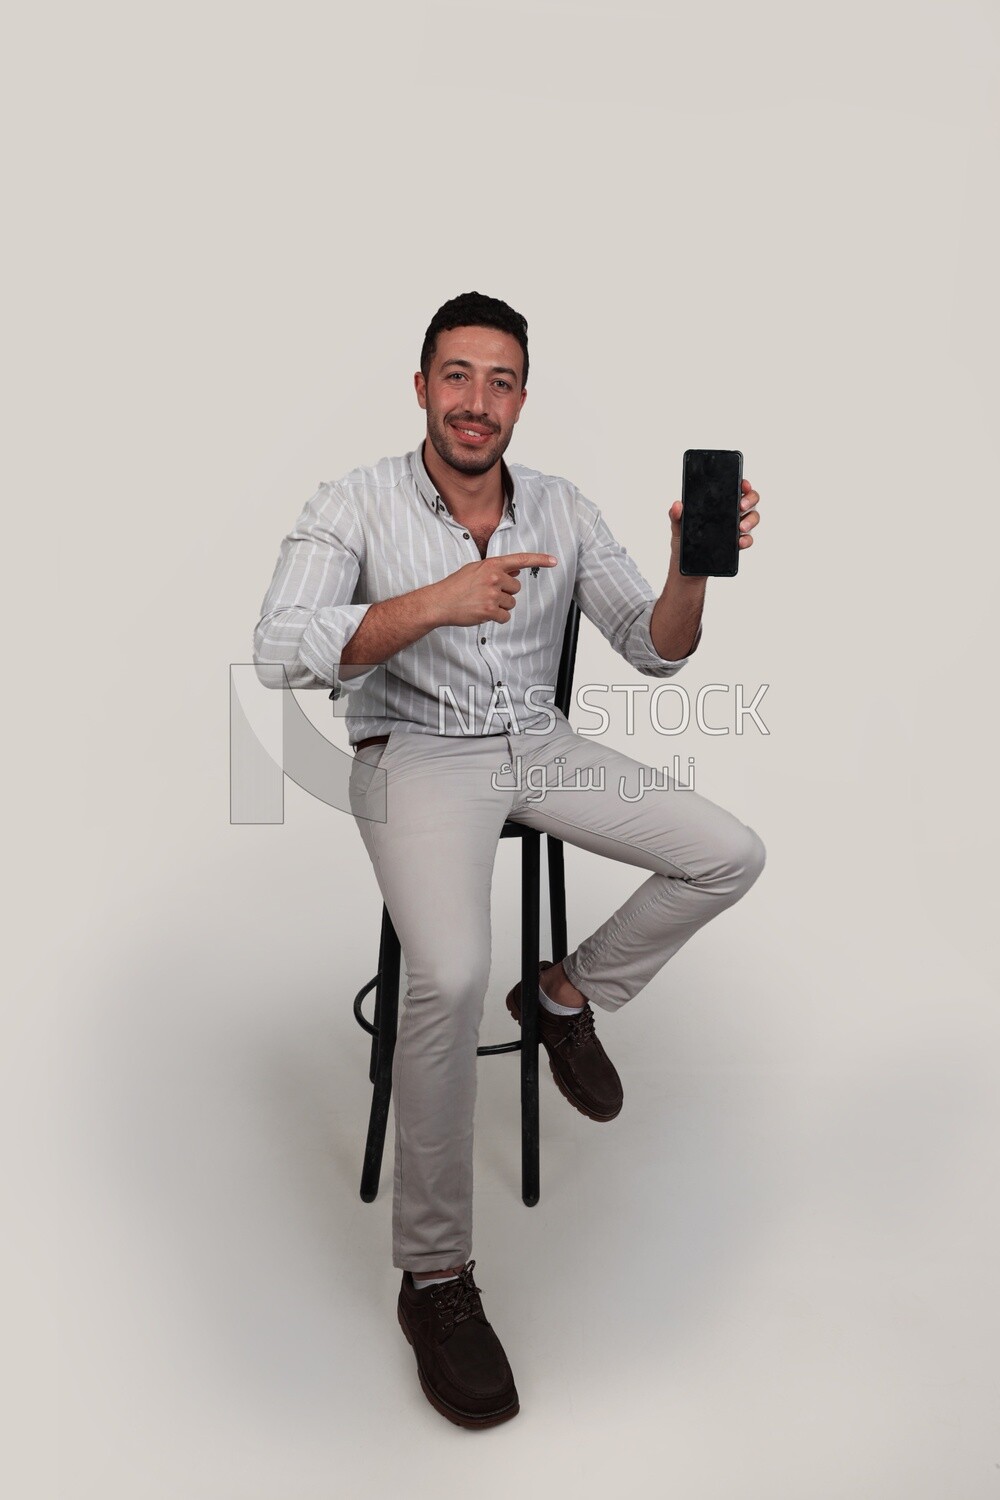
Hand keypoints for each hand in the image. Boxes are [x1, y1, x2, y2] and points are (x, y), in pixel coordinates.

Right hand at [428, 552, 557, 626]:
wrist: (439, 602)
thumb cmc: (456, 586)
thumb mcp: (475, 570)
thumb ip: (496, 569)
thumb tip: (515, 570)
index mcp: (491, 564)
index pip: (520, 560)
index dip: (539, 560)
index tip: (553, 561)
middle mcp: (493, 577)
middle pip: (516, 588)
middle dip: (505, 593)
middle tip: (486, 594)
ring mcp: (492, 594)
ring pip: (511, 603)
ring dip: (500, 606)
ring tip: (482, 603)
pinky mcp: (490, 610)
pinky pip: (505, 617)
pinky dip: (497, 618)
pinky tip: (483, 613)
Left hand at [668, 479, 761, 557]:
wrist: (687, 569)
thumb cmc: (684, 545)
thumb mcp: (678, 528)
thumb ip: (675, 515)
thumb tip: (677, 505)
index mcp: (718, 505)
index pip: (734, 489)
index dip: (743, 484)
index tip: (743, 484)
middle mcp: (730, 514)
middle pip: (749, 500)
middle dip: (750, 499)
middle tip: (741, 505)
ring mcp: (735, 529)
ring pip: (753, 518)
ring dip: (751, 520)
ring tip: (741, 527)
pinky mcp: (737, 544)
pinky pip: (748, 539)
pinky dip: (747, 540)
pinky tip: (740, 542)